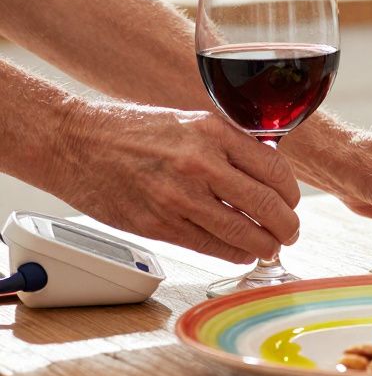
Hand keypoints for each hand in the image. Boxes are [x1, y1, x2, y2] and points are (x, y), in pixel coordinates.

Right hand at [54, 103, 300, 262]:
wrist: (74, 143)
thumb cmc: (131, 131)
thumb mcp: (189, 123)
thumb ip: (227, 146)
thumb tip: (266, 174)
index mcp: (212, 132)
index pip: (274, 168)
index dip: (291, 192)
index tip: (292, 201)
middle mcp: (200, 163)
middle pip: (266, 204)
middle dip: (287, 224)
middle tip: (291, 232)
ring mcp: (178, 197)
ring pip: (242, 231)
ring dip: (265, 245)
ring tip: (272, 247)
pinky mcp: (158, 224)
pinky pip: (210, 245)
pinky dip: (234, 252)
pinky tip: (242, 252)